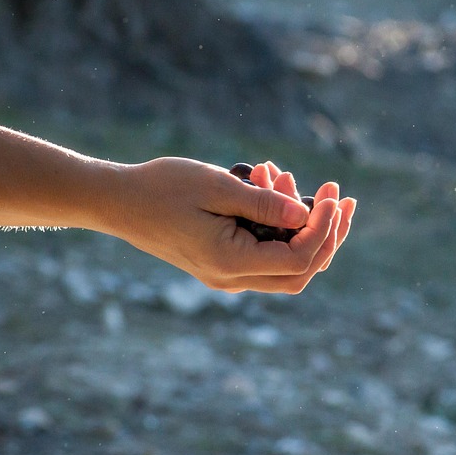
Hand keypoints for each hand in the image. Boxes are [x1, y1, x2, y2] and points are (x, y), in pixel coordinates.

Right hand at [0, 121, 354, 292]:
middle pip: (301, 271)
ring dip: (301, 225)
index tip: (332, 193)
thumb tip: (310, 215)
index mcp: (230, 263)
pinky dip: (277, 225)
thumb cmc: (160, 187)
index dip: (325, 228)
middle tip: (341, 195)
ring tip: (284, 175)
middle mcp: (231, 278)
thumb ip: (264, 205)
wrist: (114, 201)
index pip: (300, 258)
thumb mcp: (216, 186)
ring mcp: (225, 275)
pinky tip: (269, 185)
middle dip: (328, 234)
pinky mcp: (221, 262)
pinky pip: (264, 253)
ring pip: (286, 265)